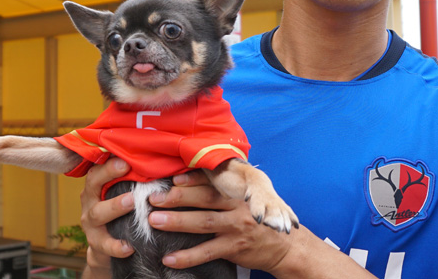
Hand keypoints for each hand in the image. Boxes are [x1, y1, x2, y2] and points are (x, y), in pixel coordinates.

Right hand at [79, 158, 135, 276]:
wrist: (108, 247)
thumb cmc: (123, 211)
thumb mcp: (124, 192)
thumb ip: (135, 178)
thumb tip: (160, 159)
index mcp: (97, 185)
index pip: (99, 167)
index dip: (109, 162)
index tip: (125, 158)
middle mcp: (90, 201)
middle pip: (93, 184)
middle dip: (108, 174)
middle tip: (126, 167)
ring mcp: (91, 223)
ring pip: (98, 213)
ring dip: (115, 206)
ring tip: (132, 202)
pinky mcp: (96, 243)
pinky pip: (104, 245)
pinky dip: (116, 246)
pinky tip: (129, 247)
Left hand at [148, 171, 294, 272]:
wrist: (284, 247)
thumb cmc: (260, 220)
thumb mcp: (248, 201)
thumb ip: (226, 193)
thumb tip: (194, 187)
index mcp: (239, 192)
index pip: (213, 182)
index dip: (192, 180)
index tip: (171, 179)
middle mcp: (237, 206)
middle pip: (205, 198)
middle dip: (178, 197)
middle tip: (153, 198)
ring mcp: (236, 227)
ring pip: (203, 222)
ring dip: (177, 221)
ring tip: (154, 221)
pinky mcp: (235, 247)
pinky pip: (207, 252)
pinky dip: (187, 256)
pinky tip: (169, 258)